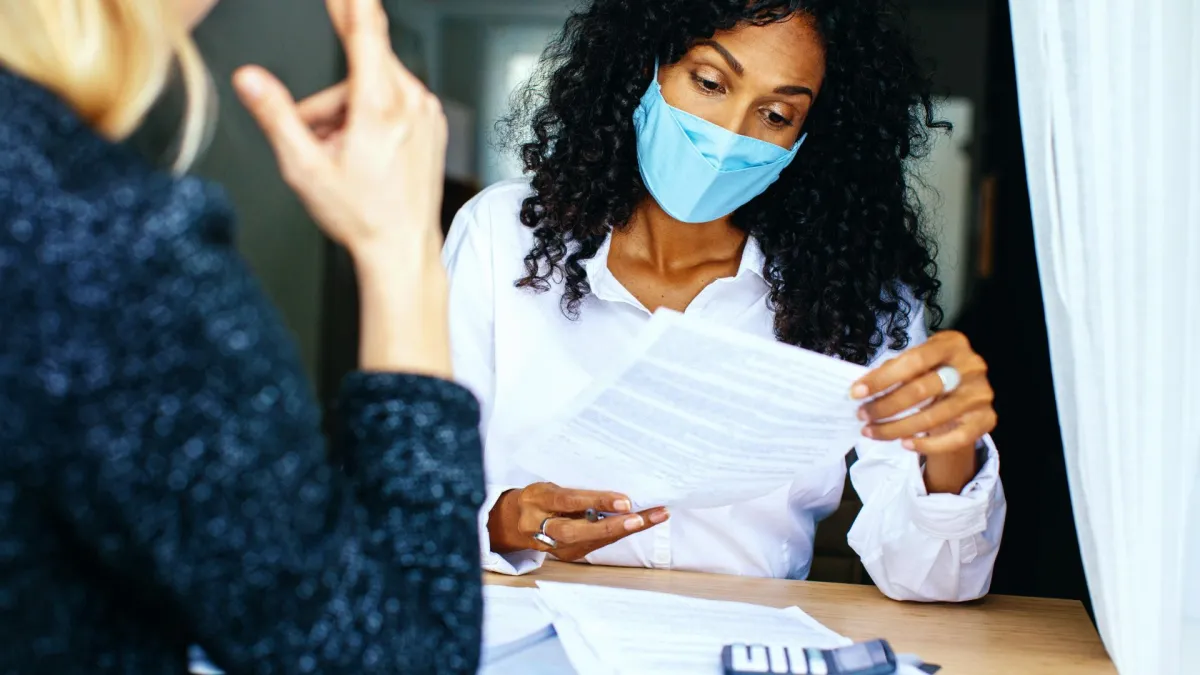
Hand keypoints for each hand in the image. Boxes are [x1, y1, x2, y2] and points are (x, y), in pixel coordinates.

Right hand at [233, 0, 445, 257]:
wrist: (403, 248)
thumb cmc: (362, 216)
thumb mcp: (304, 168)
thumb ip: (275, 116)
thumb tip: (249, 79)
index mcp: (380, 106)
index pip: (365, 29)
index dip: (351, 0)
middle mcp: (410, 102)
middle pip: (357, 69)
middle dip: (329, 101)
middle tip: (318, 140)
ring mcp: (426, 112)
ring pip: (372, 87)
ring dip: (347, 111)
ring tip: (342, 156)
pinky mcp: (432, 123)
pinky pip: (392, 102)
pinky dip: (371, 118)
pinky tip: (364, 153)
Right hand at [489, 483, 669, 561]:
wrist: (515, 521)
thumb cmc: (539, 498)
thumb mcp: (549, 486)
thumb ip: (574, 493)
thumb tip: (613, 493)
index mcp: (537, 501)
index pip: (569, 502)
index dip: (597, 501)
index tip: (625, 501)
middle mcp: (542, 526)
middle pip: (578, 530)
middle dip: (612, 526)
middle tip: (641, 518)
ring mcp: (554, 545)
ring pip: (591, 541)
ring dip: (625, 530)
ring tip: (655, 517)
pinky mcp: (566, 555)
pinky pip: (596, 545)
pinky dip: (619, 533)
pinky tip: (641, 523)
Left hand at [851, 331, 995, 491]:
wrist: (966, 393)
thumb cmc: (933, 373)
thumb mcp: (917, 363)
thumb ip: (894, 370)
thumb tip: (861, 389)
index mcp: (952, 343)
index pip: (914, 360)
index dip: (883, 378)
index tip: (857, 392)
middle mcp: (972, 366)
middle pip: (922, 390)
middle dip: (885, 406)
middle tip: (862, 416)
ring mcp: (981, 394)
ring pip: (933, 417)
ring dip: (896, 428)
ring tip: (872, 432)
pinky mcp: (987, 419)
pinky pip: (954, 438)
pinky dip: (927, 445)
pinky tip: (905, 444)